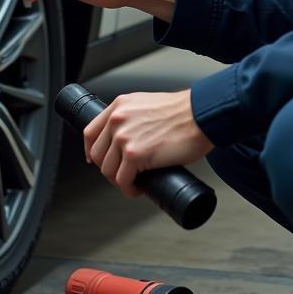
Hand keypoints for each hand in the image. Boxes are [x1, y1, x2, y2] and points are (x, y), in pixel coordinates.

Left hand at [83, 90, 213, 196]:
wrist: (201, 115)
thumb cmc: (184, 112)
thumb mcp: (148, 104)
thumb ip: (134, 116)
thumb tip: (130, 138)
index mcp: (120, 105)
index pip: (91, 132)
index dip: (92, 151)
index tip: (97, 160)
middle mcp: (118, 119)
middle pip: (98, 154)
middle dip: (109, 169)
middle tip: (124, 174)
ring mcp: (124, 137)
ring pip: (108, 170)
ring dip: (120, 181)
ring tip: (134, 182)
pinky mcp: (134, 155)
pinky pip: (122, 181)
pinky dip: (129, 189)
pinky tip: (139, 188)